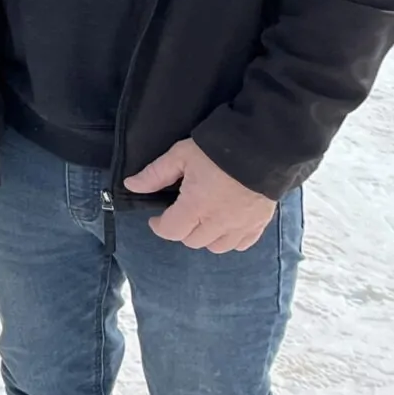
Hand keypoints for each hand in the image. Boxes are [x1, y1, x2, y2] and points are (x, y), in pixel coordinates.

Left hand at [126, 138, 276, 251]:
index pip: (170, 231)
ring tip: (201, 219)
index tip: (155, 217)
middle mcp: (218, 223)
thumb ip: (155, 173)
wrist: (262, 147)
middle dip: (181, 229)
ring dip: (205, 237)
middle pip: (192, 241)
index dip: (158, 226)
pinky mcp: (259, 224)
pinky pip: (242, 244)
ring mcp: (241, 226)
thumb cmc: (217, 149)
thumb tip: (131, 186)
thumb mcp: (180, 155)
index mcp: (195, 207)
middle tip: (179, 212)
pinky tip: (225, 225)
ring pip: (216, 247)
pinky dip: (230, 239)